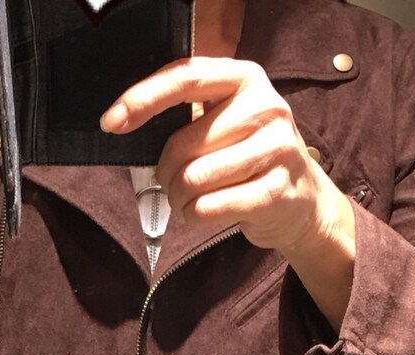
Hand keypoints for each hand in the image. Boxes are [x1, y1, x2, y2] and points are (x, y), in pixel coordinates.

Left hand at [100, 57, 351, 262]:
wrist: (302, 204)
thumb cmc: (250, 161)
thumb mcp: (227, 123)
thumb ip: (189, 116)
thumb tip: (126, 123)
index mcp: (246, 79)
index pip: (185, 78)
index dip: (142, 99)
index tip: (111, 122)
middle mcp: (266, 107)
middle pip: (183, 143)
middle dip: (165, 173)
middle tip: (173, 184)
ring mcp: (276, 149)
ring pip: (194, 179)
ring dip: (180, 199)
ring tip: (192, 200)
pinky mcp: (275, 192)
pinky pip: (208, 208)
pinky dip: (195, 217)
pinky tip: (206, 213)